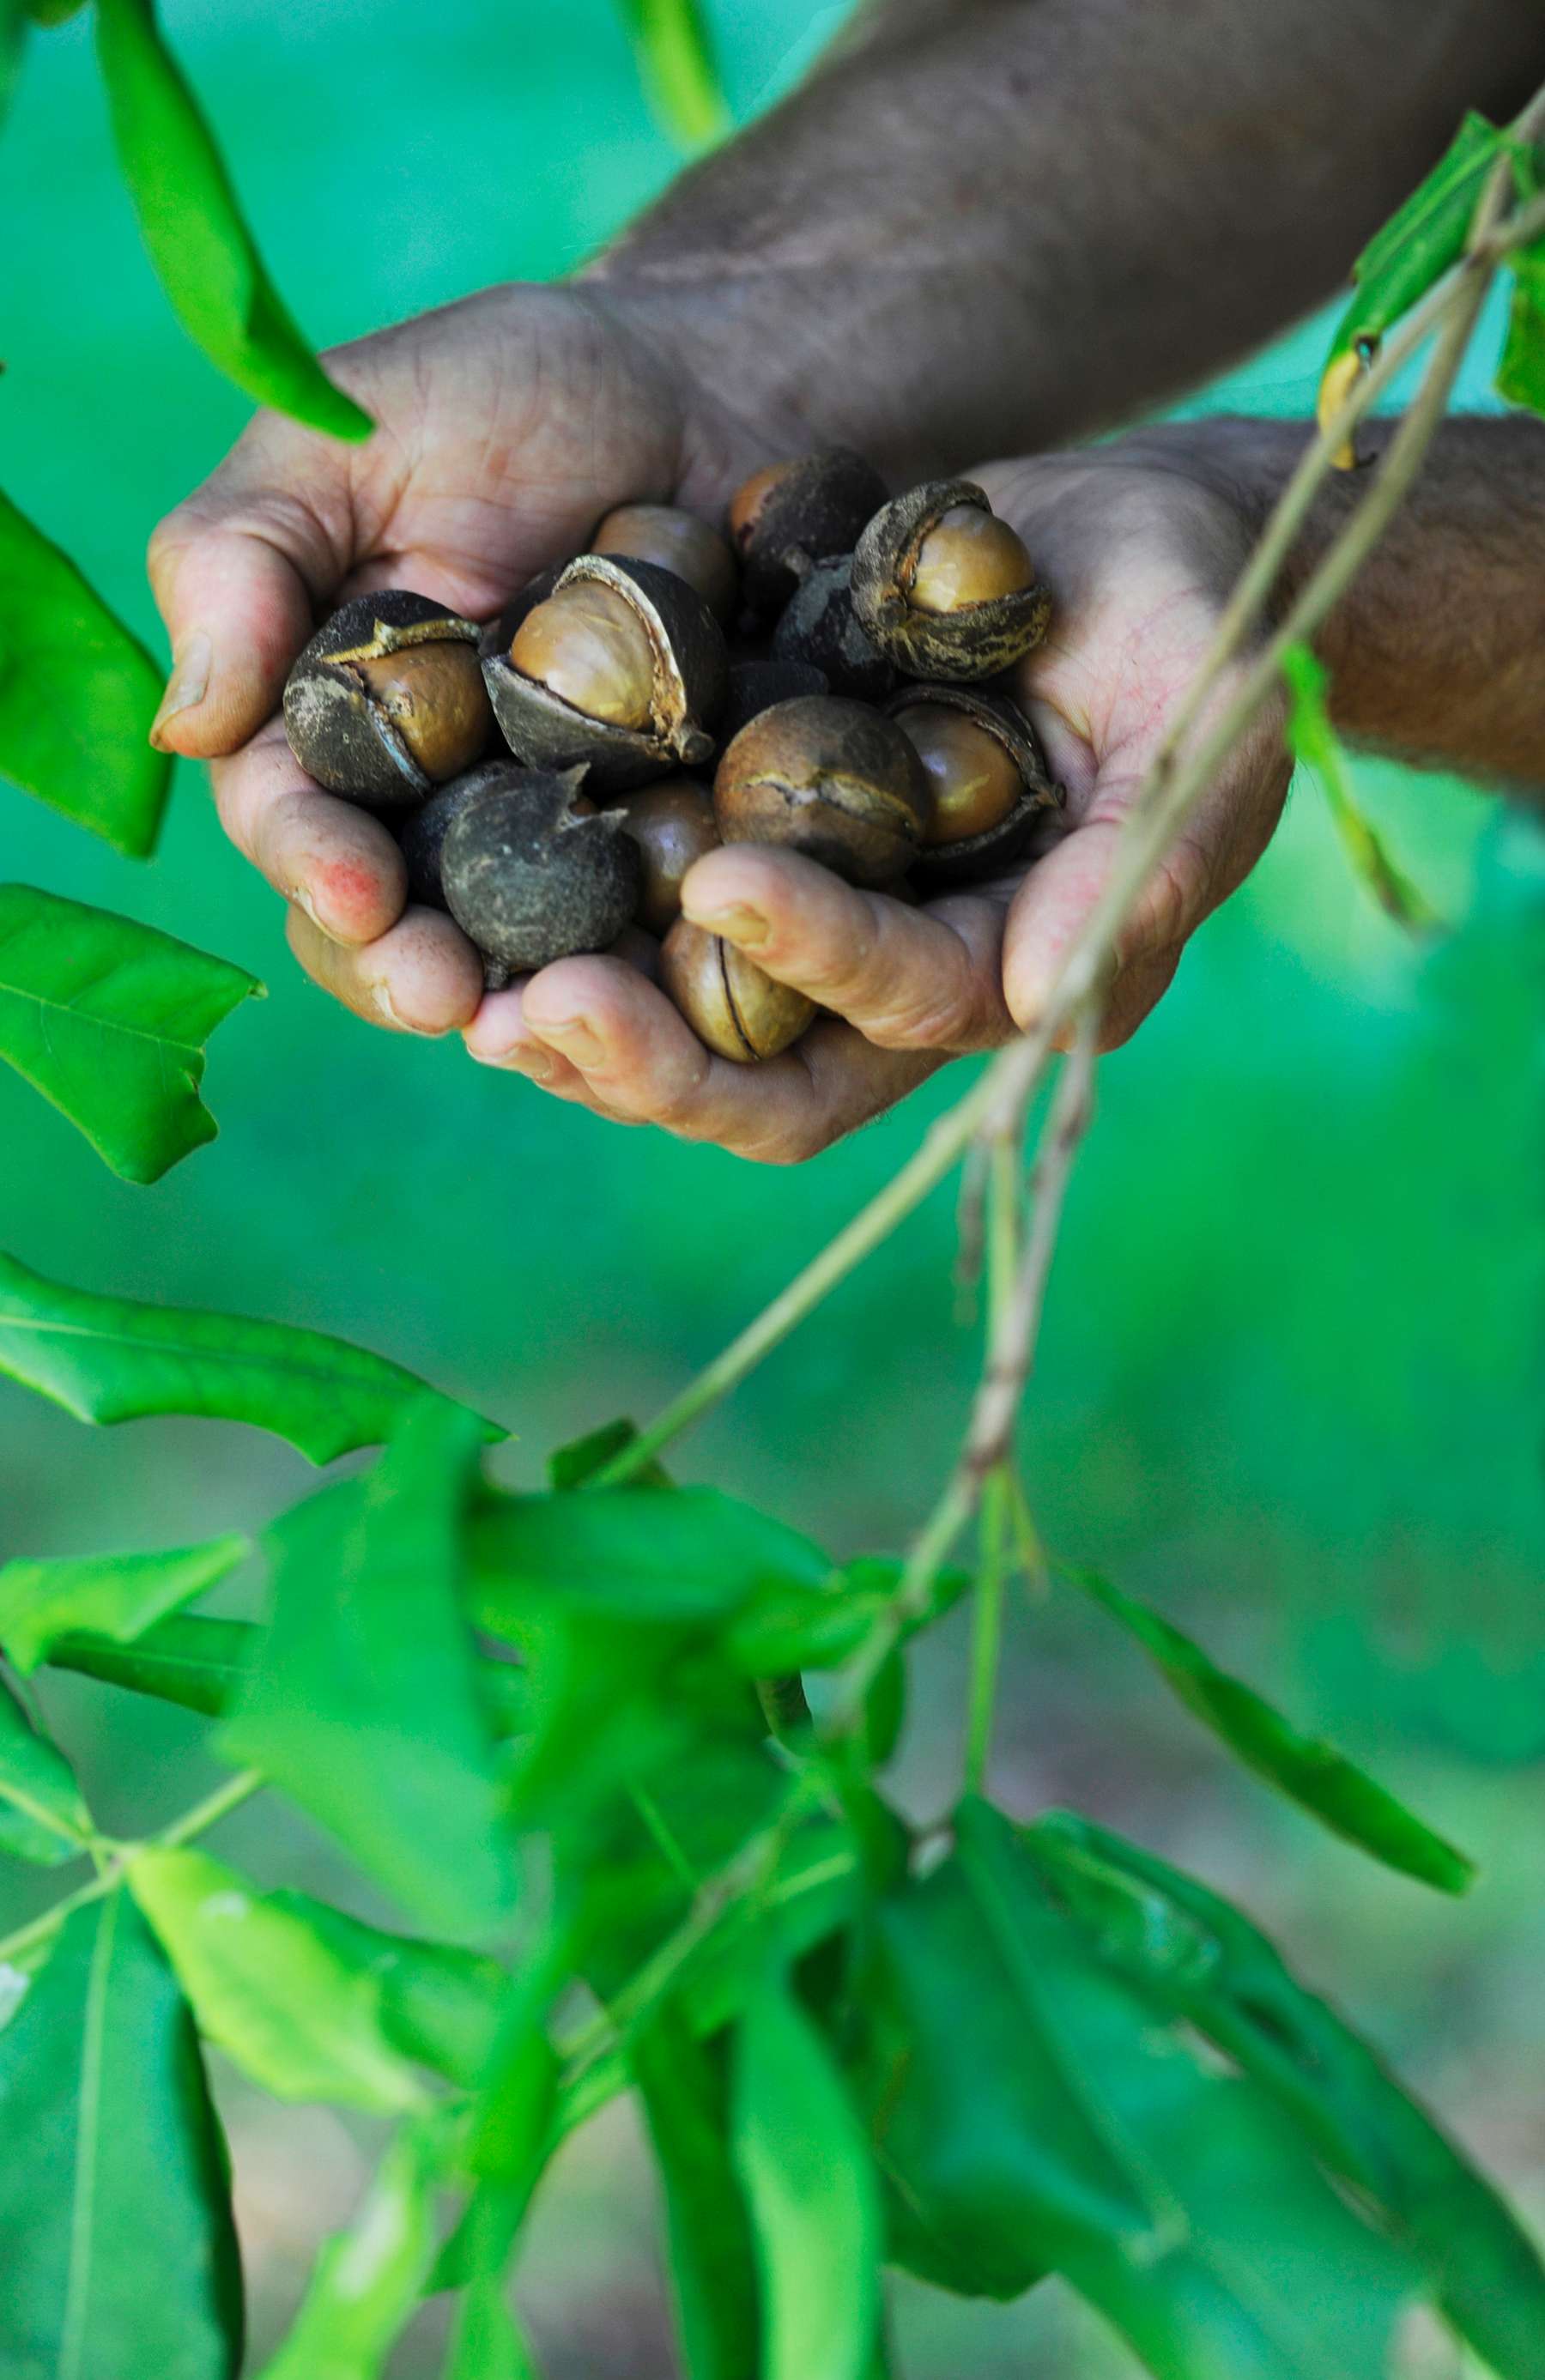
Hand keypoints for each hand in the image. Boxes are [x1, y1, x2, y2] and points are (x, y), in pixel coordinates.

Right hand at [147, 280, 774, 1028]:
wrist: (715, 389)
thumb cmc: (509, 388)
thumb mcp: (345, 432)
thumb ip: (241, 560)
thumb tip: (182, 726)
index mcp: (328, 726)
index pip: (294, 820)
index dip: (313, 866)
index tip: (355, 894)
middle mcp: (427, 806)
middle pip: (390, 924)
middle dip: (404, 969)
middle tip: (446, 997)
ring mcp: (549, 837)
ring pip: (511, 957)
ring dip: (521, 1003)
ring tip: (545, 1028)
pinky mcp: (666, 850)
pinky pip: (649, 936)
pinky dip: (652, 973)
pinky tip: (667, 998)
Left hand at [472, 432, 1289, 1158]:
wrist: (1126, 541)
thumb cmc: (1196, 618)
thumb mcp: (1207, 714)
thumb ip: (1143, 859)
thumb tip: (1045, 1005)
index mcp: (1007, 968)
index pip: (901, 1003)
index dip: (817, 955)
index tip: (725, 878)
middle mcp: (890, 982)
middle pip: (761, 1082)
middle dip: (648, 1061)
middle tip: (532, 1012)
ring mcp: (804, 925)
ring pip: (671, 1024)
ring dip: (568, 1017)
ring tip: (447, 978)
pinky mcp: (734, 851)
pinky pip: (624, 916)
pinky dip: (546, 915)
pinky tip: (442, 877)